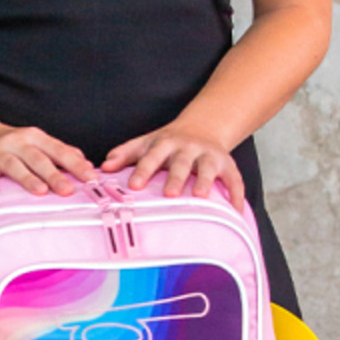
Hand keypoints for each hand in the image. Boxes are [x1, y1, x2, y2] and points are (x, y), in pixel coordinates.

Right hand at [0, 123, 96, 199]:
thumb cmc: (14, 147)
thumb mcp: (37, 144)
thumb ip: (61, 154)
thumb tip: (88, 166)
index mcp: (34, 138)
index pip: (58, 150)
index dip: (75, 164)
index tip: (91, 178)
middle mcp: (15, 142)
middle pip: (37, 158)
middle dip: (54, 174)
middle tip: (68, 190)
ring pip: (12, 165)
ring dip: (26, 178)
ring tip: (40, 191)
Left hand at [101, 122, 246, 209]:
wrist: (202, 128)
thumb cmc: (167, 143)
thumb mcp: (146, 143)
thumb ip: (125, 154)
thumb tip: (104, 167)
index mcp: (165, 143)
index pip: (152, 156)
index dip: (143, 170)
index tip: (134, 185)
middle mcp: (188, 148)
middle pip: (181, 163)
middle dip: (175, 177)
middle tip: (169, 194)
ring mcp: (209, 156)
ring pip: (207, 169)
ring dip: (204, 181)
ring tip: (200, 196)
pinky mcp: (227, 165)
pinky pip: (234, 180)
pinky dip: (236, 195)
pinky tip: (235, 211)